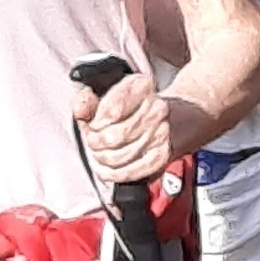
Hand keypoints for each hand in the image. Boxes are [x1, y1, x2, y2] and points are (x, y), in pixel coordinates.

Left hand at [77, 65, 176, 187]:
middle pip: (114, 136)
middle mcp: (157, 109)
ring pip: (120, 156)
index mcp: (142, 86)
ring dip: (101, 158)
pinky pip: (131, 171)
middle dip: (95, 142)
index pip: (111, 110)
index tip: (93, 123)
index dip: (95, 122)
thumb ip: (88, 101)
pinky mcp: (162, 156)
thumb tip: (81, 109)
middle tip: (93, 140)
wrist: (178, 116)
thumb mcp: (110, 94)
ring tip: (99, 152)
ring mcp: (162, 134)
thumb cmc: (135, 107)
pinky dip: (111, 173)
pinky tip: (104, 168)